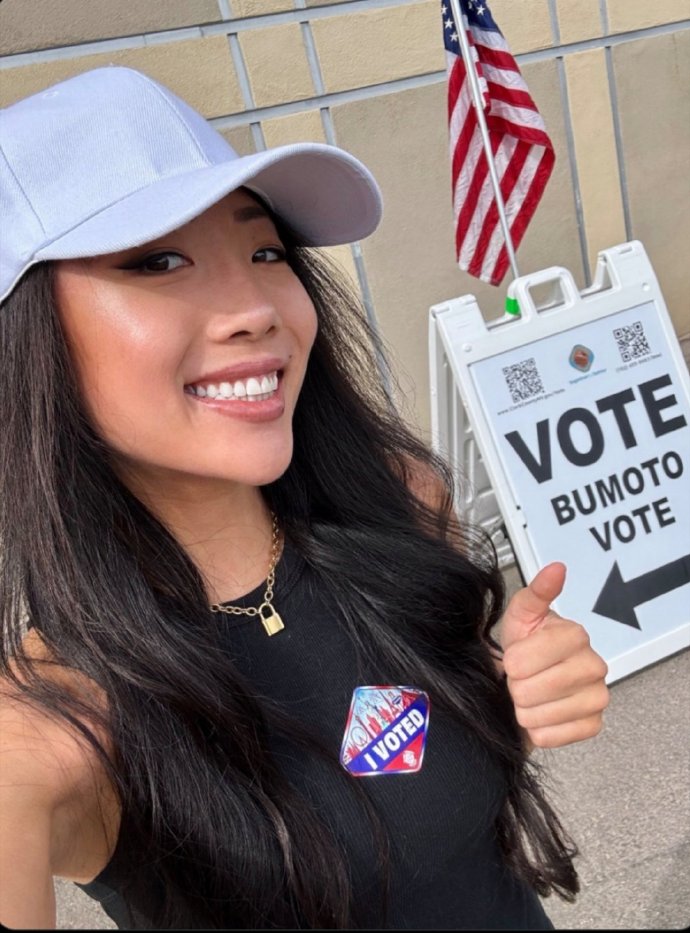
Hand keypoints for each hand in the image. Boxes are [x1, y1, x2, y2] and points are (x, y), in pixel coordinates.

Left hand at [500, 562, 608, 748]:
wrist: (531, 679)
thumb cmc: (525, 646)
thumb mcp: (521, 616)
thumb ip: (536, 593)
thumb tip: (556, 568)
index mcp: (575, 635)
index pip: (522, 661)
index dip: (510, 663)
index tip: (515, 658)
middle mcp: (594, 665)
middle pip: (529, 690)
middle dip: (516, 687)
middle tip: (522, 678)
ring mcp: (598, 697)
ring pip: (539, 715)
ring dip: (525, 709)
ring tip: (531, 695)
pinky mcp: (593, 724)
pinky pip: (552, 736)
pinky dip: (539, 729)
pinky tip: (542, 714)